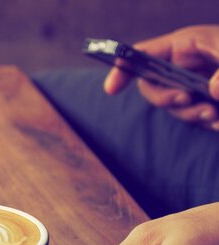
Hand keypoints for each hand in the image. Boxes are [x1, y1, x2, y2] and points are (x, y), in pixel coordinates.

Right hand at [103, 25, 218, 130]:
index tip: (111, 90)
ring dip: (192, 115)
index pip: (142, 55)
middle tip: (187, 102)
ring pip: (175, 108)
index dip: (123, 69)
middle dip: (167, 100)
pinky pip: (196, 118)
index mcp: (186, 45)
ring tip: (214, 115)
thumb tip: (211, 92)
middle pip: (152, 87)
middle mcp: (185, 66)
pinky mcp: (207, 104)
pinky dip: (209, 123)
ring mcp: (195, 86)